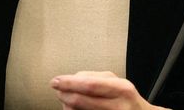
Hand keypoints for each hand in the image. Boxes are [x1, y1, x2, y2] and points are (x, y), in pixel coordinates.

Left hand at [51, 71, 167, 109]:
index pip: (90, 85)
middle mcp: (118, 107)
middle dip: (64, 94)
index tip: (56, 80)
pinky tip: (74, 109)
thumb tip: (72, 79)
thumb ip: (95, 77)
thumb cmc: (127, 99)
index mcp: (122, 90)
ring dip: (66, 106)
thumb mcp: (117, 82)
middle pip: (81, 101)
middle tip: (57, 89)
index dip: (69, 83)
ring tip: (66, 99)